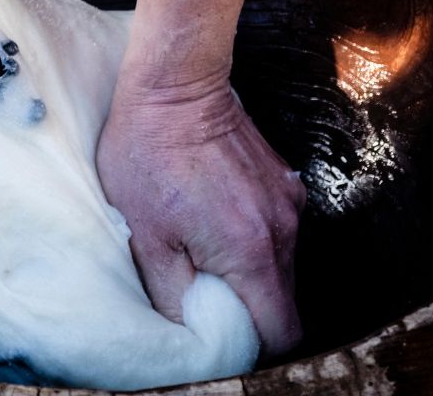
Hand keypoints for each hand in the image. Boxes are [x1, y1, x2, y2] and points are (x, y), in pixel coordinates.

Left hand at [97, 70, 306, 355]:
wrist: (175, 86)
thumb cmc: (150, 154)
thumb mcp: (144, 236)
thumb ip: (172, 295)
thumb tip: (190, 333)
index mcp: (250, 252)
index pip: (281, 330)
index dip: (256, 347)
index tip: (224, 339)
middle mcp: (282, 230)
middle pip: (285, 302)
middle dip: (252, 313)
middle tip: (207, 300)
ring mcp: (289, 203)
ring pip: (283, 268)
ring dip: (252, 277)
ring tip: (206, 257)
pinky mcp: (285, 183)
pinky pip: (279, 233)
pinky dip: (255, 244)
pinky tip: (217, 224)